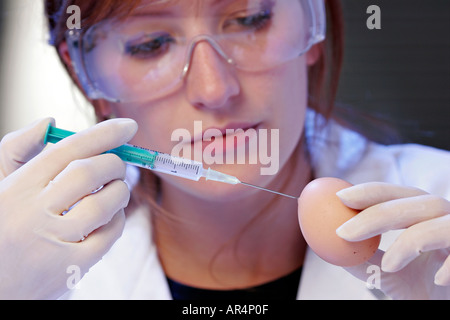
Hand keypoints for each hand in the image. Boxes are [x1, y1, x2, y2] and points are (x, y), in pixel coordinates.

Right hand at [0, 118, 137, 298]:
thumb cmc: (1, 228)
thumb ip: (17, 151)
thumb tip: (49, 122)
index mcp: (16, 188)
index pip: (67, 150)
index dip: (103, 134)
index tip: (128, 126)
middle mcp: (32, 213)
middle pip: (90, 172)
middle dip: (114, 164)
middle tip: (117, 166)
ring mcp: (52, 242)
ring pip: (105, 203)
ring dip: (120, 191)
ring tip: (114, 191)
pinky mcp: (70, 267)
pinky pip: (110, 234)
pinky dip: (117, 220)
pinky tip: (108, 218)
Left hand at [336, 182, 449, 299]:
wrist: (449, 305)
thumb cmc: (427, 290)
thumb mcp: (390, 274)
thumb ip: (365, 258)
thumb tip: (331, 244)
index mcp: (425, 216)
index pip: (398, 194)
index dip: (371, 191)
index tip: (339, 197)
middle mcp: (447, 219)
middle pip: (416, 201)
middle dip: (378, 213)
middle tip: (345, 231)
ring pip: (439, 222)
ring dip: (409, 241)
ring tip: (390, 266)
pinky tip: (438, 280)